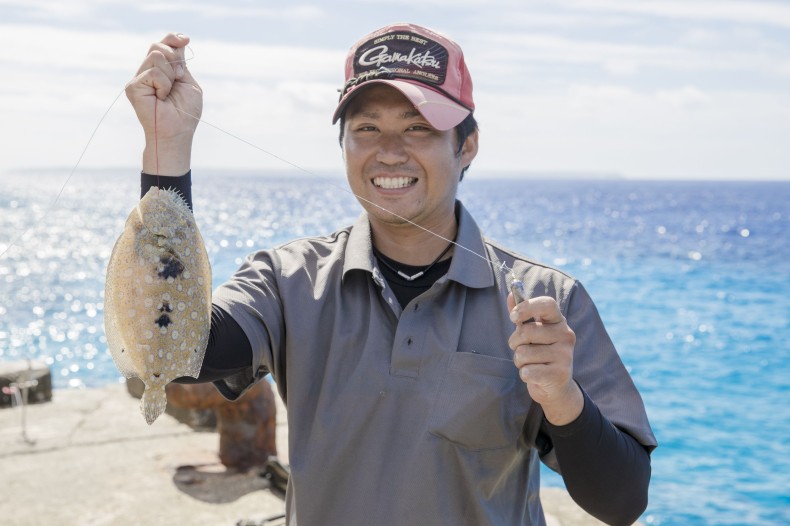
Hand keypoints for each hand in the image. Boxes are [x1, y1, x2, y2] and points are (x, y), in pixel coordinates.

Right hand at [125, 33, 202, 174]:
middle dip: (174, 59)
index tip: (185, 39)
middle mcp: (147, 73)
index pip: (162, 46)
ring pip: (156, 56)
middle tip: (178, 78)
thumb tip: (179, 40)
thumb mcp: (188, 82)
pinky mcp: (133, 87)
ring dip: (170, 74)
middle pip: (158, 47)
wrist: (178, 131)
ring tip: (168, 93)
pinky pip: (153, 72)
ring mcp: (138, 79)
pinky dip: (163, 84)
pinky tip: (161, 98)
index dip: (172, 39)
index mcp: (161, 71)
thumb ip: (181, 62)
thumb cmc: (185, 112)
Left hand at [507, 294, 582, 424]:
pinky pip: (528, 371)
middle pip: (527, 331)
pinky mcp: (560, 374)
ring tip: (531, 364)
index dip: (527, 307)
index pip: (547, 304)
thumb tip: (510, 294)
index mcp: (558, 321)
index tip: (513, 317)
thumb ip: (521, 315)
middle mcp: (566, 335)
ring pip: (524, 353)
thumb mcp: (531, 332)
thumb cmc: (540, 354)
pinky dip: (525, 374)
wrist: (556, 387)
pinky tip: (535, 376)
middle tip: (521, 349)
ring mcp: (565, 355)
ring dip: (519, 361)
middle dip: (515, 342)